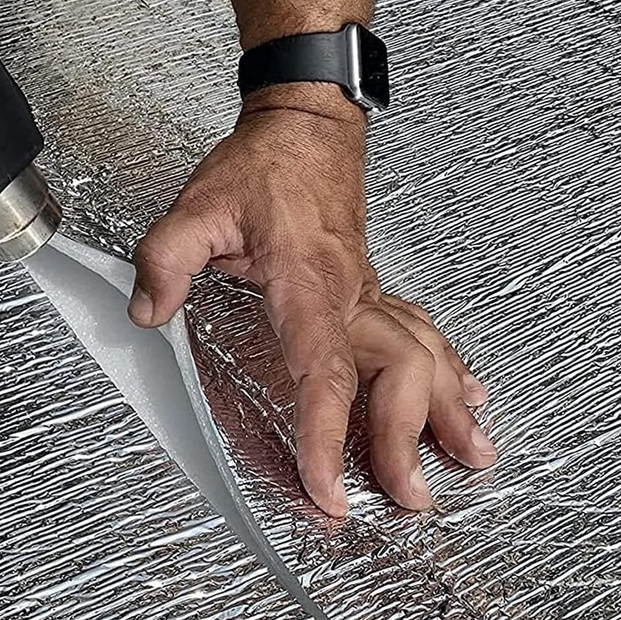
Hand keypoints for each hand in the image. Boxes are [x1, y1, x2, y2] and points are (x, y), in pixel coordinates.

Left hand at [128, 83, 494, 516]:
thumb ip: (167, 258)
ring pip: (424, 352)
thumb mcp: (198, 206)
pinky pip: (420, 329)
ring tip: (471, 453)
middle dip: (406, 438)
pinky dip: (448, 364)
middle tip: (408, 495)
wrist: (306, 125)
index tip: (327, 487)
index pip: (324, 370)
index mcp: (308, 282)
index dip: (327, 434)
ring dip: (448, 408)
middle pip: (398, 371)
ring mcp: (369, 288)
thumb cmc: (263, 163)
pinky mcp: (371, 283)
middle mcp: (351, 291)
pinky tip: (467, 388)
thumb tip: (149, 311)